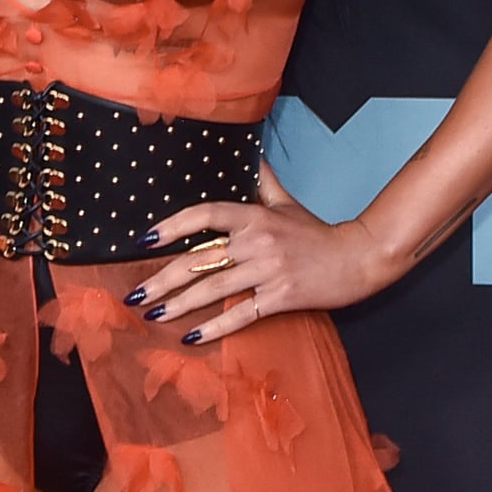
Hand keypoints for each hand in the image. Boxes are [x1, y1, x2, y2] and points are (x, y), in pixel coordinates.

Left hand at [123, 163, 394, 345]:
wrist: (357, 258)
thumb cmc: (318, 232)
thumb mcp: (287, 203)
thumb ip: (263, 181)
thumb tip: (250, 155)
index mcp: (255, 216)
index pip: (206, 214)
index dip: (174, 225)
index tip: (146, 238)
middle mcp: (257, 241)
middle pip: (201, 260)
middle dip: (163, 278)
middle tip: (134, 293)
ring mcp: (268, 270)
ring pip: (214, 289)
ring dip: (180, 304)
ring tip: (154, 314)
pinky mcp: (280, 297)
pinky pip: (240, 314)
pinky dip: (214, 328)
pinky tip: (191, 337)